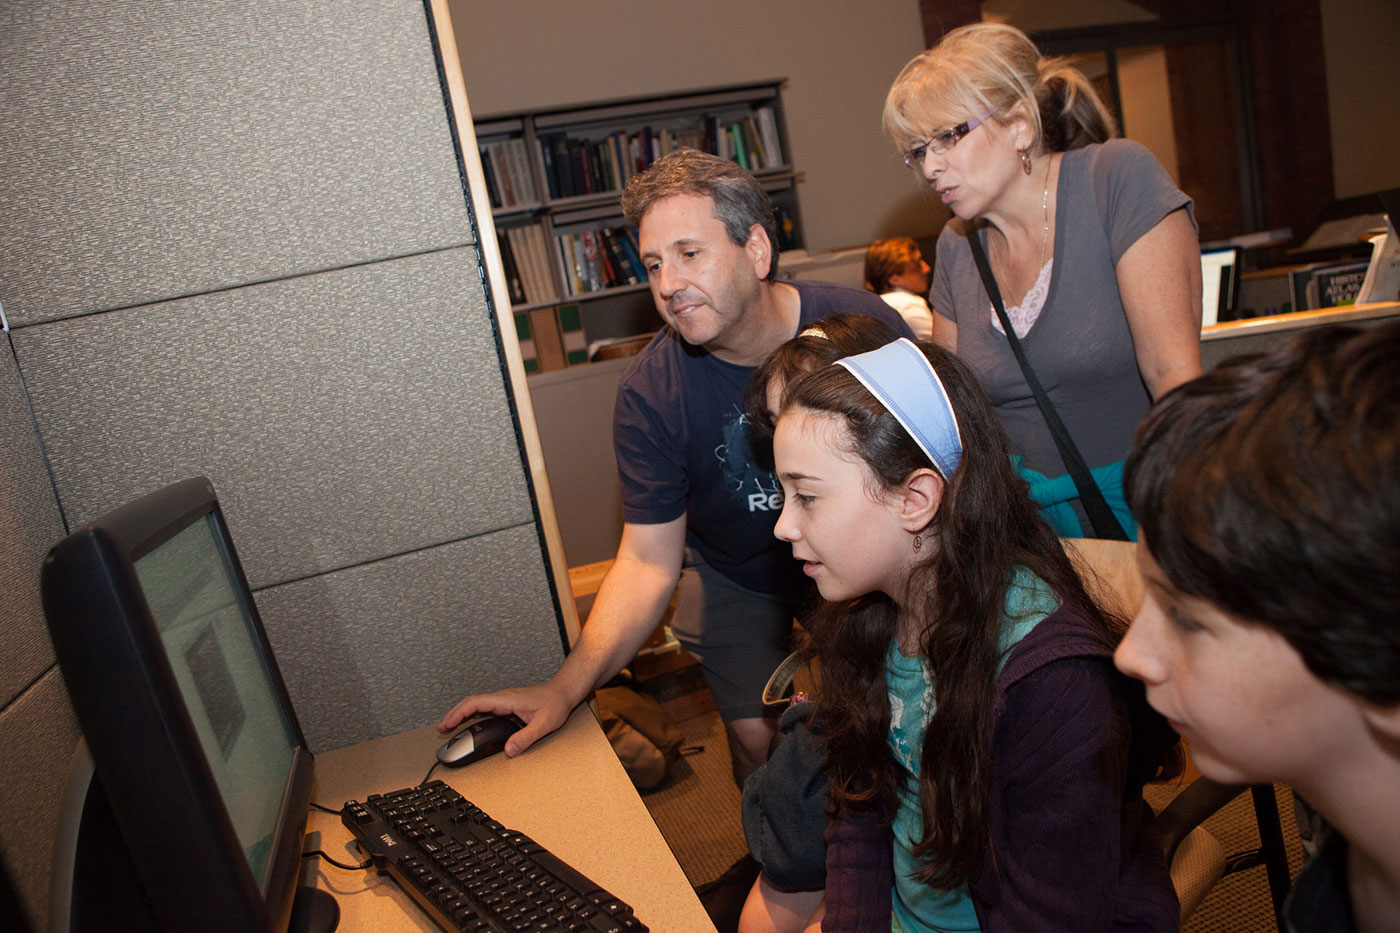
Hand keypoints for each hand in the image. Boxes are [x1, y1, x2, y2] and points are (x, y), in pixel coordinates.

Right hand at [437, 681, 575, 756]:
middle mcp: (503, 698)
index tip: (447, 723)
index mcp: (507, 700)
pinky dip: (472, 716)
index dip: (459, 712)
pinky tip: (468, 724)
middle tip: (441, 728)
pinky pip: (484, 709)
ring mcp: (504, 701)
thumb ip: (526, 737)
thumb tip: (508, 751)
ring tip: (449, 727)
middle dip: (454, 714)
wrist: (563, 692)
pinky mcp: (507, 706)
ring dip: (461, 714)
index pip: (476, 703)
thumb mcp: (544, 724)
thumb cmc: (555, 703)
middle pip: (471, 703)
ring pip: (476, 705)